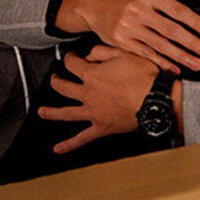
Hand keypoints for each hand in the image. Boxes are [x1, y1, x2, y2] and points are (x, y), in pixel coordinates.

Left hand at [38, 47, 182, 153]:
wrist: (157, 100)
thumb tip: (90, 54)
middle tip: (55, 78)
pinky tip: (58, 148)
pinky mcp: (102, 128)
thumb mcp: (124, 54)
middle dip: (56, 80)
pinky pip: (82, 138)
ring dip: (51, 112)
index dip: (70, 58)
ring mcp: (93, 112)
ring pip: (65, 112)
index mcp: (92, 75)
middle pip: (63, 87)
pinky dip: (69, 145)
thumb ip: (103, 51)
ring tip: (42, 112)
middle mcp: (88, 94)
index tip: (72, 57)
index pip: (72, 64)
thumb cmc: (145, 78)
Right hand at [56, 0, 199, 74]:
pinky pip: (146, 54)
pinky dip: (161, 63)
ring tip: (197, 63)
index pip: (176, 9)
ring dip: (181, 56)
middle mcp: (137, 10)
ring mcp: (128, 28)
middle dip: (192, 43)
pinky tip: (175, 69)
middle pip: (171, 30)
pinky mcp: (122, 42)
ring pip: (160, 45)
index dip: (195, 22)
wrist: (93, 6)